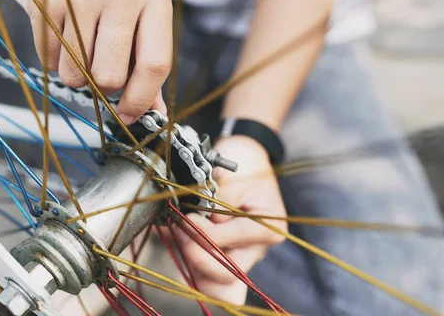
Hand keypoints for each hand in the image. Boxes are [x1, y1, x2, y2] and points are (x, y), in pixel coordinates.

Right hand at [15, 0, 171, 123]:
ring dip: (74, 75)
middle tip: (97, 70)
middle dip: (101, 87)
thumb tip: (154, 113)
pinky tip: (60, 36)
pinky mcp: (47, 1)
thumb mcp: (139, 13)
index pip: (156, 64)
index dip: (141, 100)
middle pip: (111, 77)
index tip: (128, 116)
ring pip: (76, 74)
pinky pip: (48, 60)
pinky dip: (52, 61)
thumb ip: (147, 63)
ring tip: (78, 47)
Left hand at [174, 135, 286, 303]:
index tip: (187, 217)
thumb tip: (198, 220)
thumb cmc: (245, 165)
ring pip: (214, 284)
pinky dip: (188, 263)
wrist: (245, 160)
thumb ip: (219, 199)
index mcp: (267, 230)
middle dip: (195, 256)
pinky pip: (205, 276)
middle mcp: (255, 249)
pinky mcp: (223, 256)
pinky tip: (177, 240)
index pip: (230, 244)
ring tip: (178, 236)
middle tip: (179, 229)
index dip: (203, 234)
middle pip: (225, 277)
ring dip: (190, 264)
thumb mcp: (235, 176)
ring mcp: (240, 256)